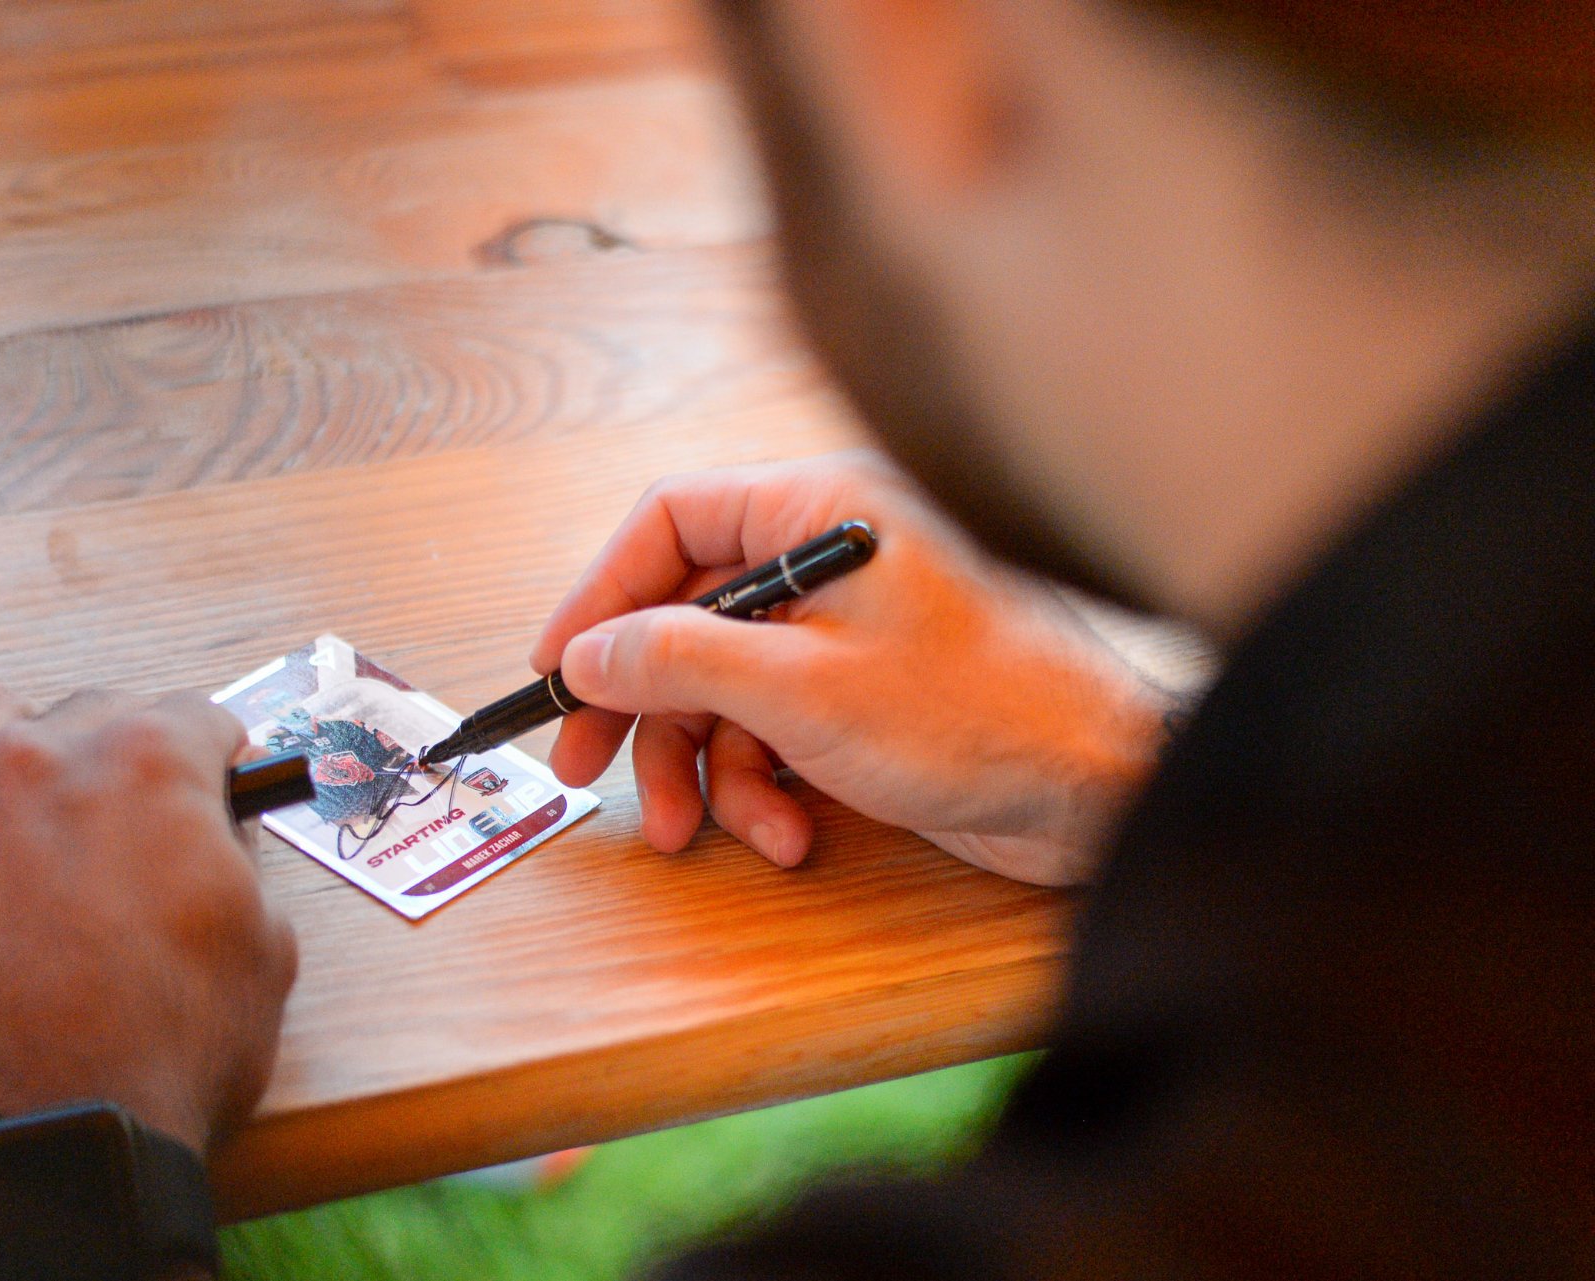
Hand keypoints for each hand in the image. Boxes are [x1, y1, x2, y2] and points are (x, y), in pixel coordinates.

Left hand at [0, 686, 298, 1179]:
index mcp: (148, 763)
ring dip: (20, 746)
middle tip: (149, 827)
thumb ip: (239, 863)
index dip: (224, 761)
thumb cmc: (171, 1052)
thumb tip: (215, 839)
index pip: (199, 715)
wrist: (62, 1148)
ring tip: (40, 805)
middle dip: (131, 754)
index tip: (225, 793)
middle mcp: (39, 764)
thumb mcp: (266, 946)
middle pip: (92, 711)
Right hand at [532, 453, 1172, 884]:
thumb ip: (677, 659)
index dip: (600, 595)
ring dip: (704, 770)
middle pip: (684, 618)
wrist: (1098, 791)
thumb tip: (586, 654)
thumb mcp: (798, 686)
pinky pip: (772, 733)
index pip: (669, 524)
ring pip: (722, 690)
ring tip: (702, 831)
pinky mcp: (860, 699)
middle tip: (588, 769)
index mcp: (817, 511)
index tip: (555, 668)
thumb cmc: (980, 713)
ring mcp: (843, 634)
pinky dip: (765, 790)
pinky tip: (790, 836)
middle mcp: (825, 560)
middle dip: (642, 707)